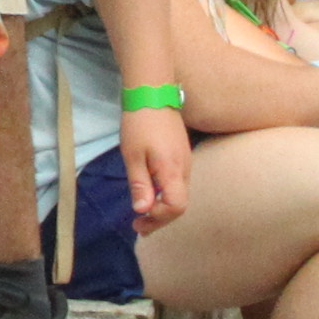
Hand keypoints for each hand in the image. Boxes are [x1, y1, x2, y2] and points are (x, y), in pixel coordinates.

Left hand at [115, 105, 190, 232]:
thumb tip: (143, 211)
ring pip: (179, 193)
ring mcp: (186, 160)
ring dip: (162, 206)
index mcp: (173, 170)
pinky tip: (151, 191)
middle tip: (138, 226)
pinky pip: (177, 182)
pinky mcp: (182, 153)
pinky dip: (165, 193)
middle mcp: (185, 168)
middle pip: (180, 204)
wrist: (152, 92)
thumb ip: (140, 184)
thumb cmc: (139, 123)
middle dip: (160, 218)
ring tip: (142, 212)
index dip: (159, 219)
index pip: (176, 207)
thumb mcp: (133, 156)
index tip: (138, 221)